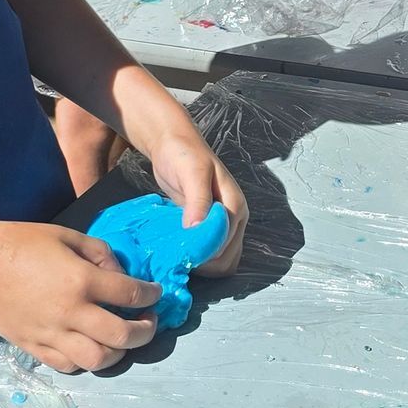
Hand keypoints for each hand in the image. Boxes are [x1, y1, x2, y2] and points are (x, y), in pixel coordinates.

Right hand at [0, 220, 162, 373]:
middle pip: (123, 337)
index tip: (155, 293)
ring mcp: (51, 334)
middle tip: (148, 322)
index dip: (151, 295)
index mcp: (81, 280)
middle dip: (145, 331)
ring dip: (118, 353)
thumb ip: (99, 253)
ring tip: (119, 340)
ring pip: (98, 360)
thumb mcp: (66, 235)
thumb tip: (119, 273)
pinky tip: (88, 346)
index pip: (131, 295)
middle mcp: (71, 313)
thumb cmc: (18, 241)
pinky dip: (85, 360)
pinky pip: (68, 365)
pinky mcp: (33, 347)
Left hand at [139, 125, 246, 276]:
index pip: (226, 248)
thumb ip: (197, 201)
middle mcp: (233, 219)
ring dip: (200, 263)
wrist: (172, 143)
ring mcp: (221, 223)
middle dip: (203, 264)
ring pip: (219, 259)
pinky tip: (178, 249)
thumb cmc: (183, 154)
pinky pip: (208, 251)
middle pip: (226, 259)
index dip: (204, 255)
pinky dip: (196, 256)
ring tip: (176, 255)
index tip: (180, 253)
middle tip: (176, 257)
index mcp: (235, 207)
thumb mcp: (191, 173)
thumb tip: (197, 230)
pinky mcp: (207, 225)